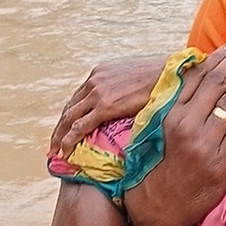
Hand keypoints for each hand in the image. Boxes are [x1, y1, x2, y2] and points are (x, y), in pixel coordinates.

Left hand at [50, 55, 168, 157]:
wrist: (171, 73)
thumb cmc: (163, 76)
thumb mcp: (137, 77)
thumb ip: (126, 87)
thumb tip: (130, 99)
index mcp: (101, 72)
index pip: (79, 96)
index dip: (70, 113)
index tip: (65, 127)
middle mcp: (94, 81)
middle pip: (69, 107)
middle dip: (60, 127)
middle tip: (53, 144)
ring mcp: (97, 93)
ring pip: (69, 118)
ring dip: (59, 136)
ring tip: (54, 152)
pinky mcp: (105, 106)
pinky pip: (80, 126)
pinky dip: (69, 140)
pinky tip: (65, 152)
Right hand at [124, 42, 225, 225]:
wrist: (160, 209)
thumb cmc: (161, 167)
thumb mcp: (161, 134)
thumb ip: (178, 108)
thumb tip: (195, 80)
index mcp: (170, 116)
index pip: (196, 79)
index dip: (215, 60)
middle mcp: (187, 126)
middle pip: (217, 85)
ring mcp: (205, 144)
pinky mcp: (221, 162)